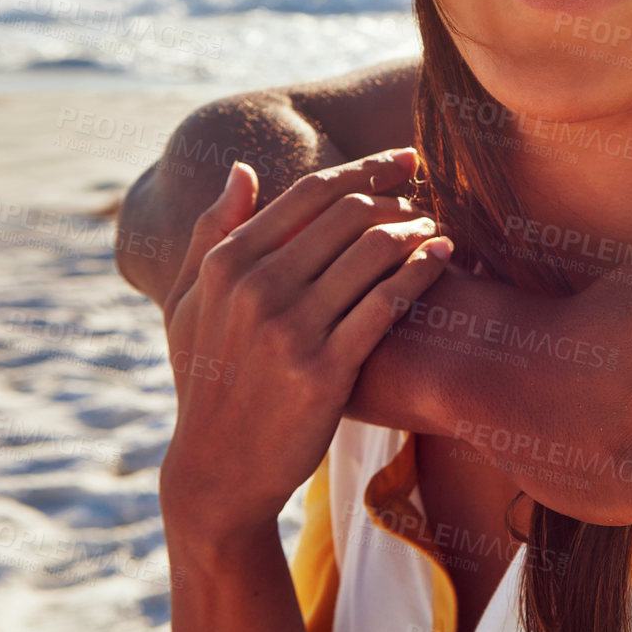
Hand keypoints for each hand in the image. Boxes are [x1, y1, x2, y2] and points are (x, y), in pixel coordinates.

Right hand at [157, 151, 451, 540]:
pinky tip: (443, 256)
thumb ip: (211, 232)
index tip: (404, 160)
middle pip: (350, 216)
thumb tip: (242, 169)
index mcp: (226, 264)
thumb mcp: (188, 303)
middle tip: (424, 199)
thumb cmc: (206, 379)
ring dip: (415, 229)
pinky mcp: (325, 370)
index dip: (366, 169)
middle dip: (397, 198)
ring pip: (373, 252)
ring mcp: (291, 330)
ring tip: (434, 227)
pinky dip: (422, 270)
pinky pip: (387, 303)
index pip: (310, 194)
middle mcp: (256, 288)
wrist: (218, 471)